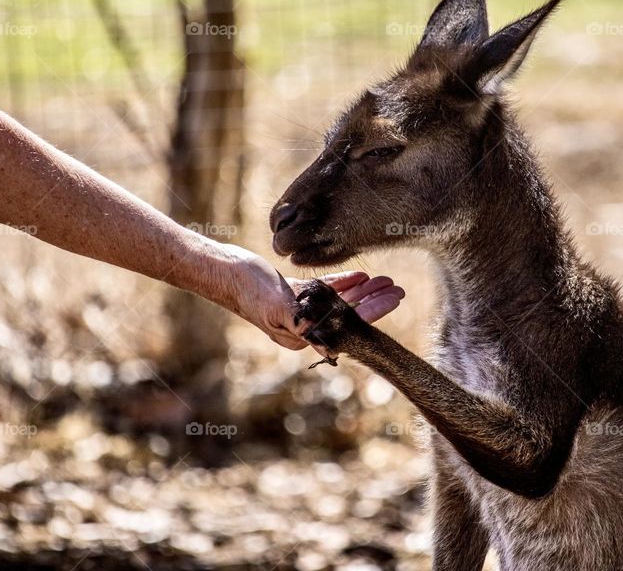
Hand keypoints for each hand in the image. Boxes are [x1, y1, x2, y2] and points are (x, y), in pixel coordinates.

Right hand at [220, 246, 403, 349]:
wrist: (222, 272)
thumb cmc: (249, 289)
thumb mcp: (278, 307)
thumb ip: (303, 326)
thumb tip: (330, 351)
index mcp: (301, 335)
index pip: (345, 324)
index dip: (372, 311)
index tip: (394, 299)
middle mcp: (302, 326)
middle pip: (347, 315)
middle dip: (373, 302)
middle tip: (399, 289)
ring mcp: (298, 311)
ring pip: (338, 301)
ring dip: (362, 291)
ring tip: (386, 280)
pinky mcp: (292, 296)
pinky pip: (323, 291)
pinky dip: (342, 283)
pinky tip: (359, 275)